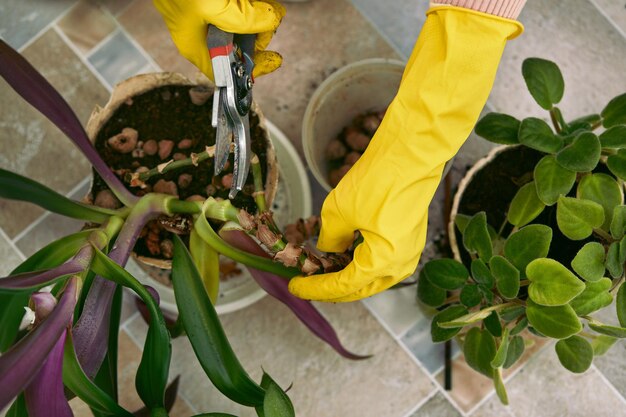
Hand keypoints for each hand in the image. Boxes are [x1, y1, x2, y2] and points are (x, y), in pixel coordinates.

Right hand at [153, 0, 285, 79]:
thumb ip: (241, 20)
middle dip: (260, 35)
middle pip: (240, 45)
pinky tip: (262, 0)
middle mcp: (204, 33)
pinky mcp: (216, 0)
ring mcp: (210, 13)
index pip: (227, 71)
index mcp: (197, 46)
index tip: (274, 58)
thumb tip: (270, 22)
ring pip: (243, 23)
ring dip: (260, 15)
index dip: (251, 68)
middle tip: (271, 21)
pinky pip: (239, 6)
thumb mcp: (210, 6)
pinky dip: (254, 3)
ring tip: (270, 5)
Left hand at [288, 6, 522, 301]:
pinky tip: (343, 254)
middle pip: (359, 288)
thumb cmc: (378, 179)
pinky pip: (381, 260)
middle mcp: (401, 264)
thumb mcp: (339, 212)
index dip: (315, 288)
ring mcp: (409, 251)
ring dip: (346, 275)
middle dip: (331, 287)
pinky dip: (360, 262)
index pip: (343, 286)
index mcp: (384, 263)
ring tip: (320, 270)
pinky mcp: (409, 237)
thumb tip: (327, 250)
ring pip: (372, 276)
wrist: (412, 151)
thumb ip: (330, 239)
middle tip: (306, 281)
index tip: (294, 286)